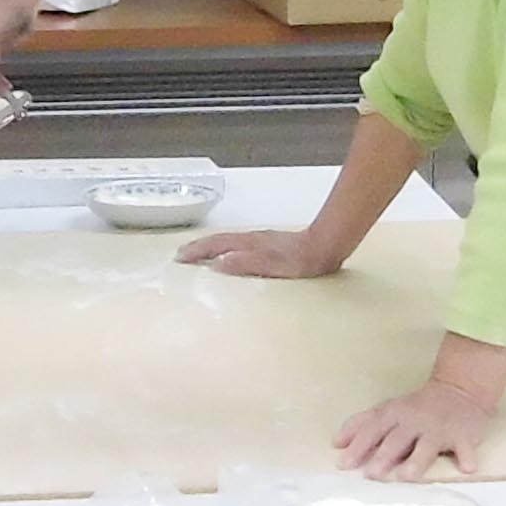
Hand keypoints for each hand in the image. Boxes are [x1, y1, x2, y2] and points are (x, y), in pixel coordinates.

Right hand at [178, 225, 334, 279]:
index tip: (180, 258)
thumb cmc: (302, 260)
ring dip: (210, 247)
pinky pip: (238, 245)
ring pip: (228, 241)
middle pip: (218, 240)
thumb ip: (246, 263)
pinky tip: (229, 256)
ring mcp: (260, 241)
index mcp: (249, 243)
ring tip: (199, 254)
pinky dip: (225, 249)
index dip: (197, 251)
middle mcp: (252, 239)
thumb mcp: (273, 266)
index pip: (216, 245)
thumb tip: (218, 263)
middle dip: (198, 247)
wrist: (325, 247)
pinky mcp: (269, 245)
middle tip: (182, 255)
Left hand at [334, 377, 493, 479]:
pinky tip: (467, 467)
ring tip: (407, 475)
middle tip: (371, 474)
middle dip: (383, 456)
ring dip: (417, 460)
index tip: (344, 464)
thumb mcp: (388, 409)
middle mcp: (415, 421)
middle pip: (397, 440)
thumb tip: (336, 443)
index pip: (372, 429)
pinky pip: (466, 447)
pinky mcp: (463, 436)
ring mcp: (440, 429)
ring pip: (427, 446)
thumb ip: (361, 424)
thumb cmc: (416, 407)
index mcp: (394, 414)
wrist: (459, 391)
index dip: (358, 446)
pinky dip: (467, 456)